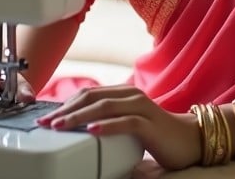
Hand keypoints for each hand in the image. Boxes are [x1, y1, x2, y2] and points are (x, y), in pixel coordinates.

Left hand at [36, 85, 200, 169]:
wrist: (190, 140)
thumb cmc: (156, 135)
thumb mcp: (127, 124)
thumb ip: (108, 120)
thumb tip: (79, 128)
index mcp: (122, 93)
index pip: (88, 93)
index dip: (65, 103)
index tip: (45, 116)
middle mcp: (130, 95)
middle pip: (92, 97)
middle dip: (66, 109)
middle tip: (45, 122)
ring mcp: (141, 107)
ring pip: (104, 106)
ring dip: (79, 116)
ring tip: (60, 126)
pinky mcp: (150, 124)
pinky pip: (126, 122)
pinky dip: (107, 126)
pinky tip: (91, 130)